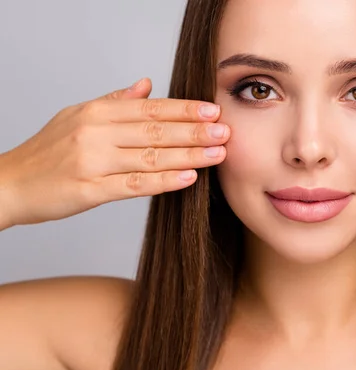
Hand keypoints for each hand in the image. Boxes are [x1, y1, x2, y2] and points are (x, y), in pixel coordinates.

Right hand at [0, 78, 229, 228]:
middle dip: (194, 130)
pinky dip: (165, 181)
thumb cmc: (47, 151)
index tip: (212, 110)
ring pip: (150, 156)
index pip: (150, 107)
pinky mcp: (89, 190)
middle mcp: (95, 132)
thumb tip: (147, 84)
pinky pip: (134, 185)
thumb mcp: (76, 115)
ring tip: (217, 153)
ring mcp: (92, 161)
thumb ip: (114, 101)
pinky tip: (189, 177)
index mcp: (96, 112)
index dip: (183, 109)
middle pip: (155, 130)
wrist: (9, 183)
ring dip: (188, 155)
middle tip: (225, 131)